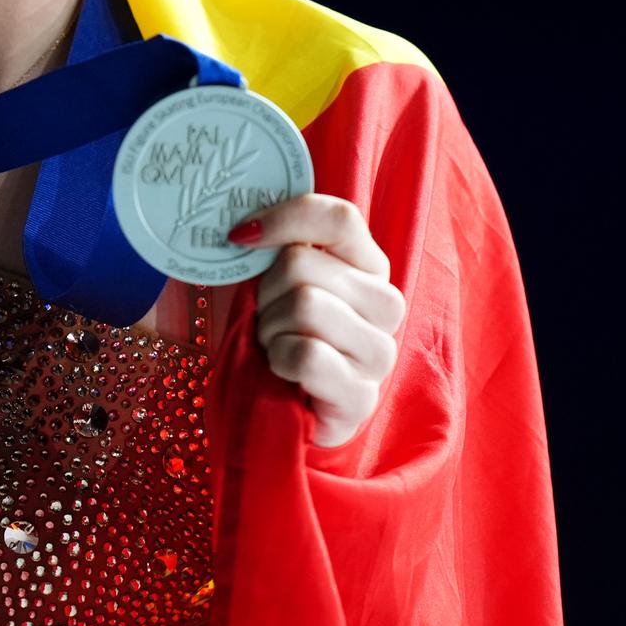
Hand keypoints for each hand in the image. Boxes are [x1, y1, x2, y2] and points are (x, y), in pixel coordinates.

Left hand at [228, 194, 406, 447]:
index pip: (339, 218)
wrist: (273, 407)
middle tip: (264, 318)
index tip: (240, 237)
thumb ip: (271, 246)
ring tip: (275, 345)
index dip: (283, 219)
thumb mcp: (268, 280)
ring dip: (269, 328)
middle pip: (303, 264)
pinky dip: (277, 360)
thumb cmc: (273, 334)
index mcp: (367, 265)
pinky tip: (283, 372)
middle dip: (264, 292)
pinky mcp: (362, 395)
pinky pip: (306, 355)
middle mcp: (385, 303)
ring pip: (305, 305)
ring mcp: (380, 351)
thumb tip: (243, 225)